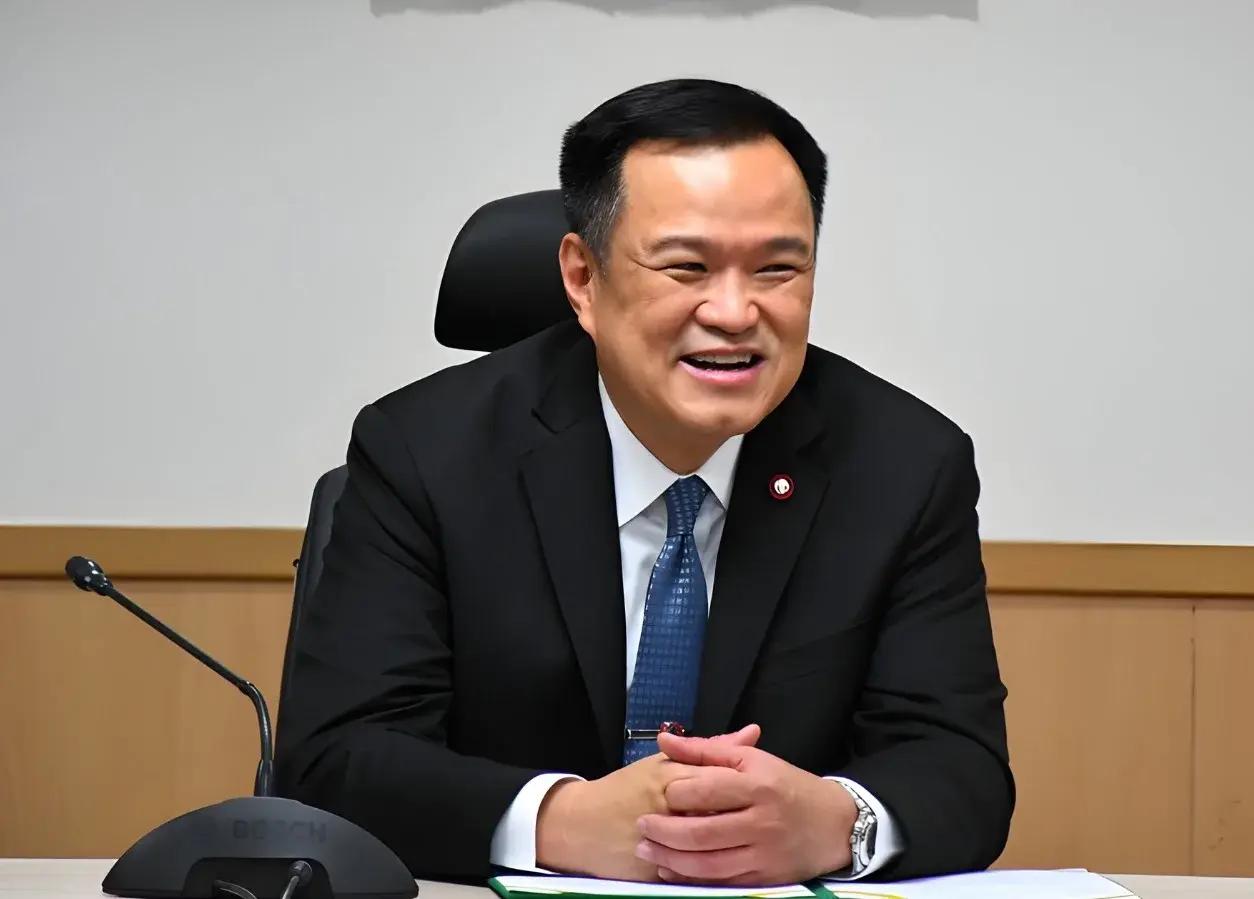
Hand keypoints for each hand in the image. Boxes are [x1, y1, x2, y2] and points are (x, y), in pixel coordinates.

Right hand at [536, 725, 761, 881]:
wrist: (581, 825)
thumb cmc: (624, 789)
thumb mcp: (663, 764)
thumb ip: (710, 750)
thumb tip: (753, 733)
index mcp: (671, 778)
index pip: (721, 783)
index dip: (743, 791)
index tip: (756, 796)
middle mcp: (668, 809)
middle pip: (719, 816)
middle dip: (741, 822)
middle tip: (753, 822)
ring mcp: (661, 842)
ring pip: (708, 848)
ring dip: (727, 847)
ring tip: (740, 842)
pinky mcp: (655, 871)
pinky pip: (692, 874)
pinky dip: (710, 871)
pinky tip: (722, 864)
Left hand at [635, 730, 856, 885]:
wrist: (835, 825)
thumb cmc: (787, 786)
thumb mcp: (753, 759)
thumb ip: (706, 750)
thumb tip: (664, 739)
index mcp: (759, 785)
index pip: (708, 790)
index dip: (677, 793)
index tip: (660, 793)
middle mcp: (762, 821)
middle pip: (703, 832)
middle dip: (665, 832)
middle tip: (641, 826)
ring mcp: (763, 854)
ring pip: (708, 864)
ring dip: (670, 860)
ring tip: (646, 850)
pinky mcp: (764, 879)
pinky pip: (720, 883)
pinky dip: (690, 879)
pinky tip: (669, 871)